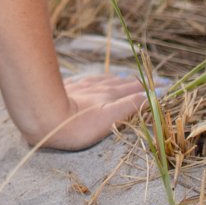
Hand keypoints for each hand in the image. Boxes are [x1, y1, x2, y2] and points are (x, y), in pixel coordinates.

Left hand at [29, 72, 151, 150]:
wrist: (41, 115)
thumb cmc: (76, 124)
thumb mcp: (109, 117)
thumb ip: (130, 105)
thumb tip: (152, 95)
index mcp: (108, 95)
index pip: (133, 88)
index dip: (148, 87)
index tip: (163, 84)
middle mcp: (96, 87)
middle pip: (119, 82)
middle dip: (135, 82)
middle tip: (148, 81)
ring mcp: (81, 86)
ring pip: (103, 80)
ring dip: (117, 80)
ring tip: (125, 79)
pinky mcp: (66, 88)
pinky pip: (88, 81)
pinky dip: (98, 80)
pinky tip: (94, 80)